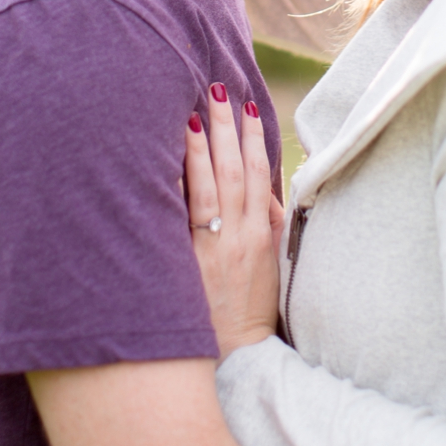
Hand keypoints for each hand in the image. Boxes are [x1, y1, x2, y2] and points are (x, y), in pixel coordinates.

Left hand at [184, 88, 283, 357]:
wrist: (237, 355)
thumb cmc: (253, 309)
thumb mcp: (274, 265)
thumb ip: (271, 226)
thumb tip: (269, 192)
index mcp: (265, 234)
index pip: (262, 175)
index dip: (255, 139)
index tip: (249, 107)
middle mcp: (241, 236)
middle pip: (236, 171)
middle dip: (227, 128)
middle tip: (217, 89)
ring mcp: (214, 248)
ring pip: (211, 187)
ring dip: (204, 146)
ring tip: (193, 111)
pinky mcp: (190, 264)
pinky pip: (185, 216)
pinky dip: (182, 184)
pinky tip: (171, 158)